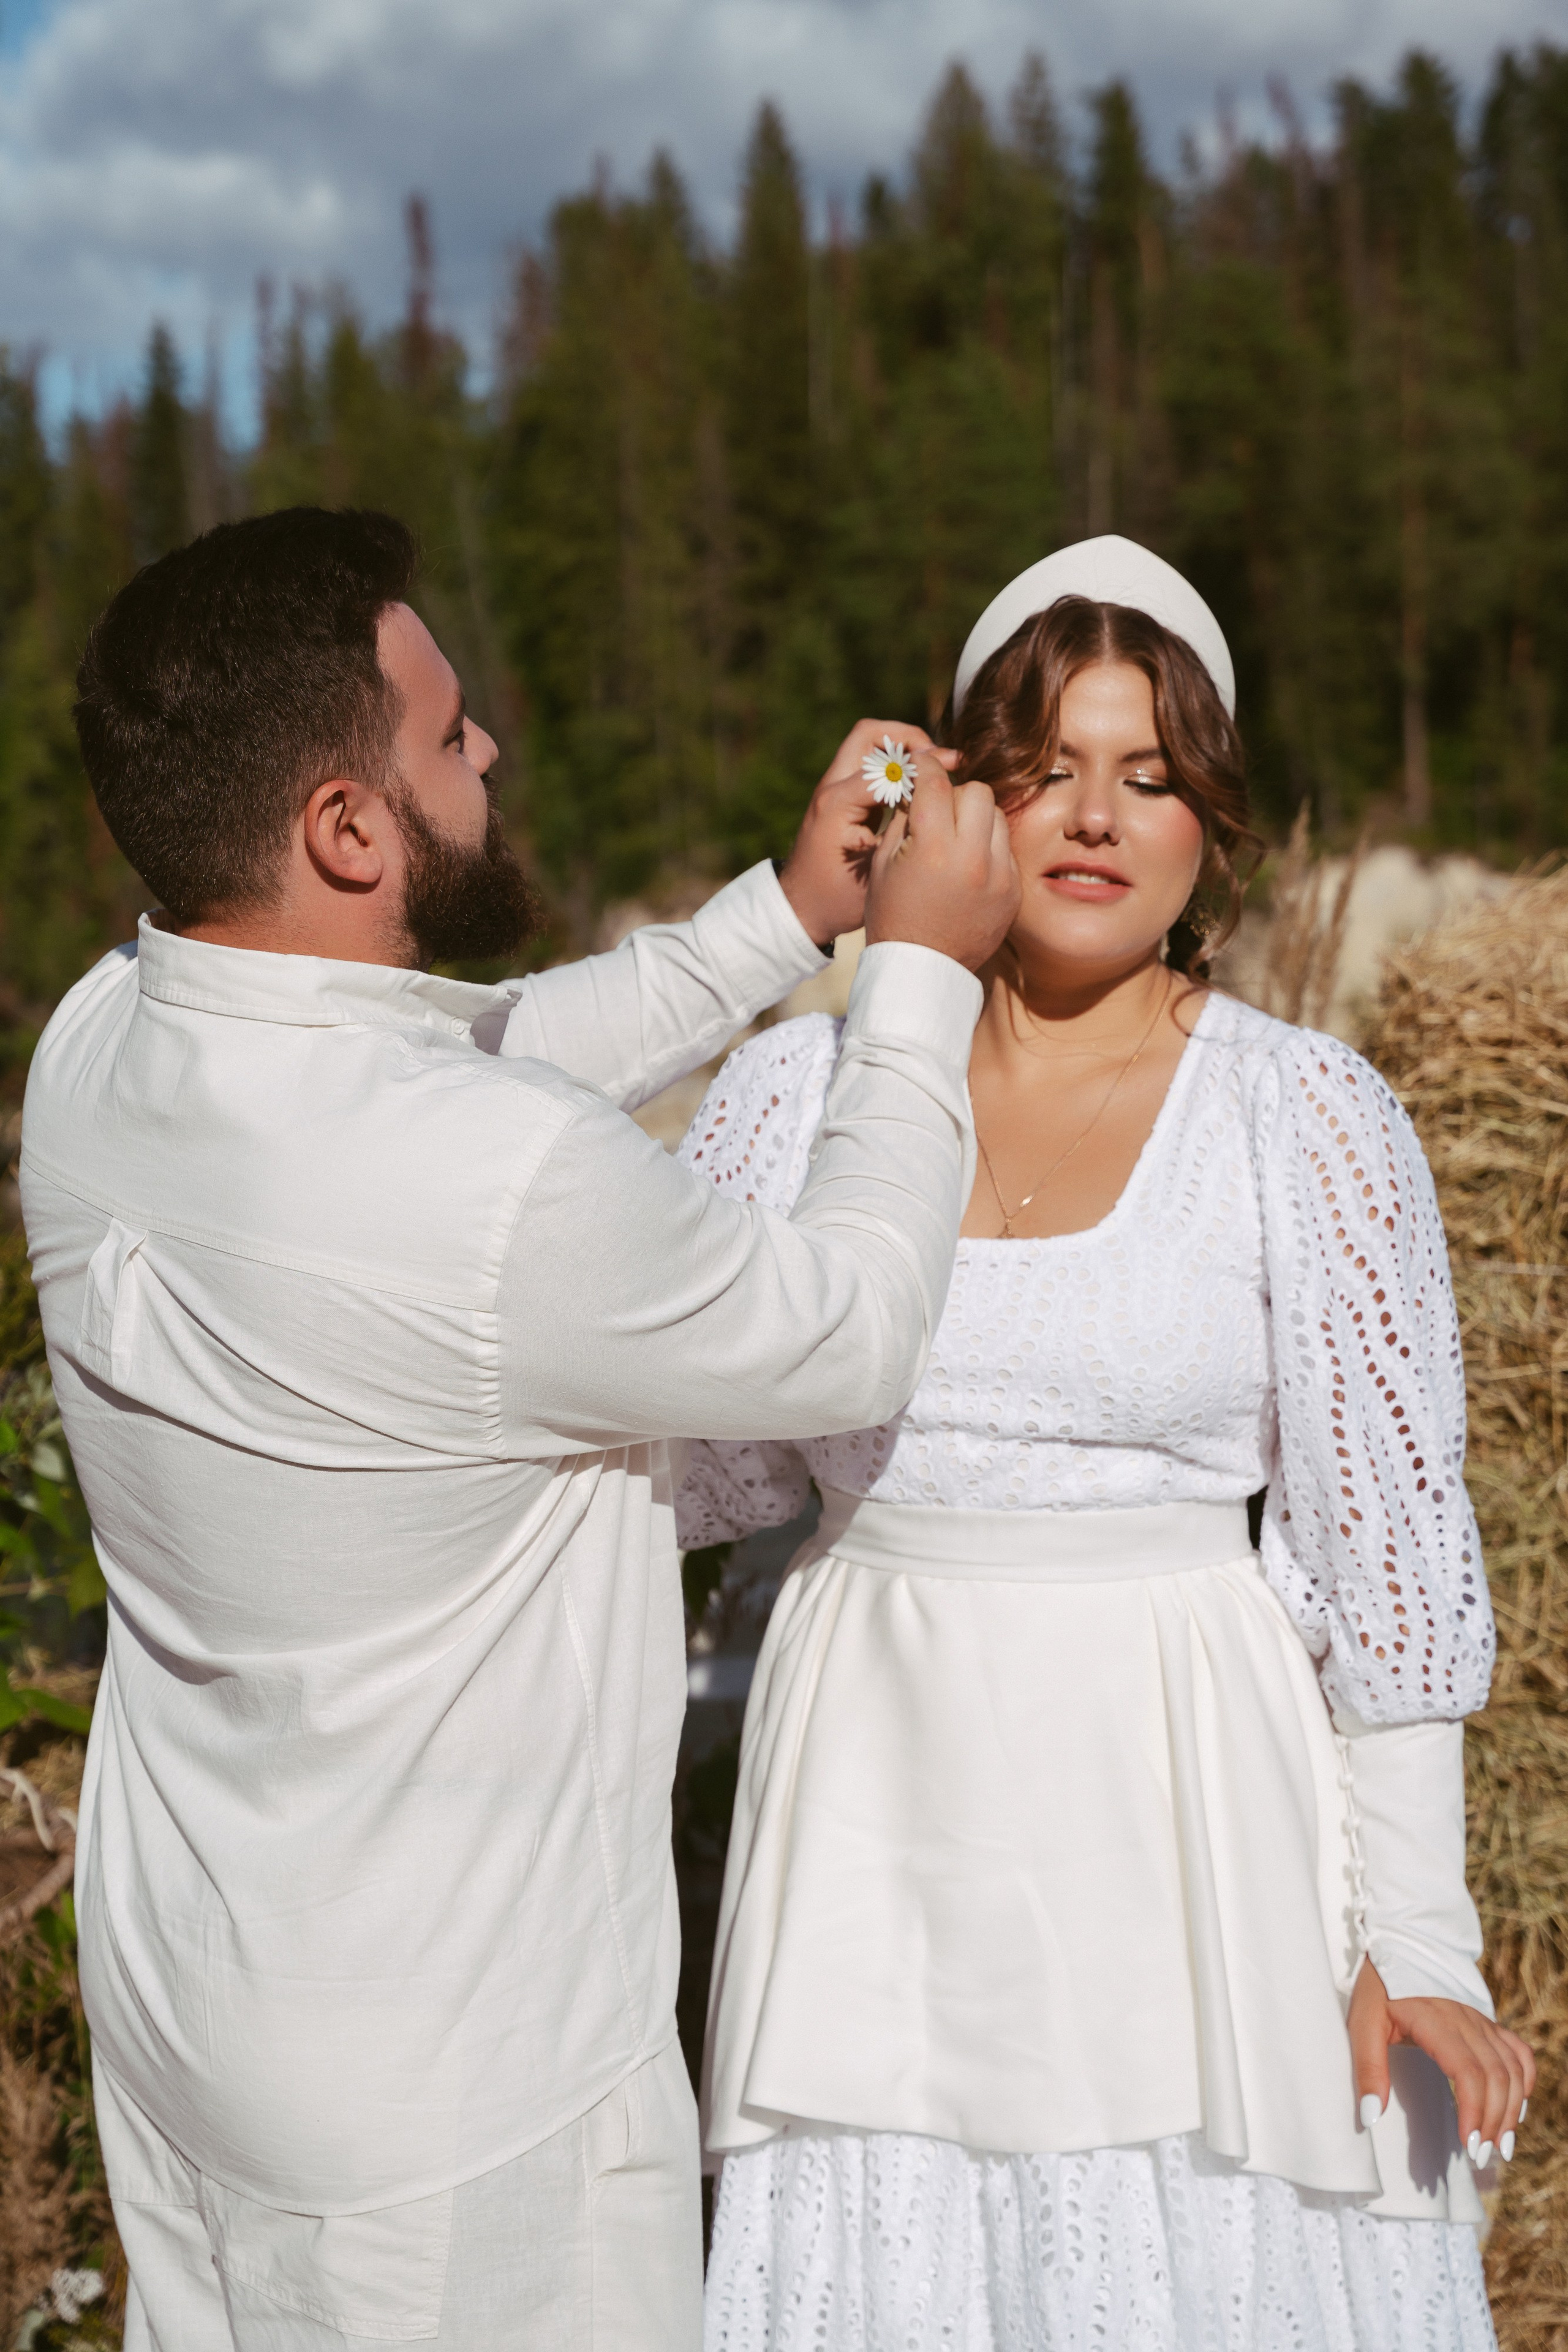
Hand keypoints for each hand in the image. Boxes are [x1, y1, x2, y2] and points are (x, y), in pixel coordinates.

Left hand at [776, 719, 959, 948]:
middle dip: (907, 738)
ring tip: (933, 768)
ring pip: (869, 745)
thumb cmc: (836, 898)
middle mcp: (831, 787)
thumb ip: (901, 834)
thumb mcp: (874, 871)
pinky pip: (869, 765)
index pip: (886, 766)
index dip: (922, 766)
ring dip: (901, 749)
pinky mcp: (841, 796)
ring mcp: (833, 789)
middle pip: (869, 734)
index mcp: (837, 804)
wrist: (800, 908)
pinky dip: (895, 765)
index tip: (953, 772)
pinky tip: (920, 785)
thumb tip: (939, 803)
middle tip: (937, 759)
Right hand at [863, 754, 1019, 970]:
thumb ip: (903, 818)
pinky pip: (1006, 849)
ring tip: (956, 841)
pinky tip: (968, 868)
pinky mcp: (1013, 890)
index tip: (922, 767)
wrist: (921, 972)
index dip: (926, 768)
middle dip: (955, 795)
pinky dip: (988, 849)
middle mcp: (972, 858)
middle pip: (977, 792)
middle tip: (939, 813)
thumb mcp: (883, 863)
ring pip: (997, 816)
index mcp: (933, 849)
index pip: (936, 783)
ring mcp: (999, 875)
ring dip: (975, 819)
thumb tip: (917, 785)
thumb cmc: (892, 916)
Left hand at [1348, 1956, 1533, 2165]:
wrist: (1400, 1944)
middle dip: (1494, 2121)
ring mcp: (1481, 2021)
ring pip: (1511, 2069)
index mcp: (1437, 2021)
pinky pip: (1517, 2052)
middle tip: (1480, 2157)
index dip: (1474, 2110)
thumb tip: (1370, 2117)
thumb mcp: (1361, 2022)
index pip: (1468, 2071)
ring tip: (1500, 2145)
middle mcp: (1467, 2021)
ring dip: (1511, 2110)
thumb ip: (1367, 2067)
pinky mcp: (1487, 2022)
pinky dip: (1523, 2080)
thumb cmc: (1379, 1986)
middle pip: (1495, 2077)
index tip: (1468, 2144)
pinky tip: (1517, 2106)